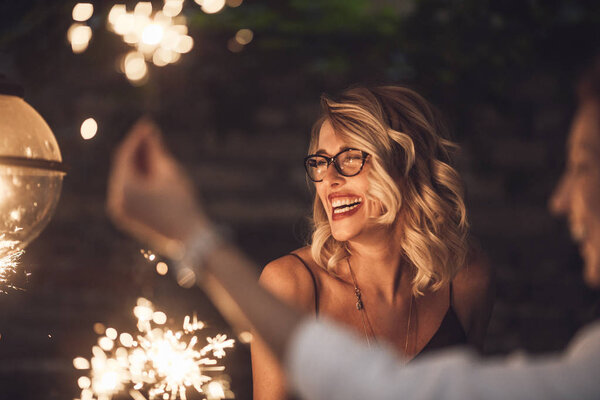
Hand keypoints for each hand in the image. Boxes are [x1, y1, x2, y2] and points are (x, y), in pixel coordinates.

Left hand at [107, 117, 206, 255]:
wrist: (190, 239)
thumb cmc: (183, 204)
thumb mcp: (170, 172)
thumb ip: (156, 149)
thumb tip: (149, 130)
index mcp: (125, 189)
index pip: (125, 155)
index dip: (137, 137)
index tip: (147, 122)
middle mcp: (116, 200)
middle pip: (122, 166)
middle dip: (136, 149)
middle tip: (150, 132)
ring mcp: (118, 210)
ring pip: (124, 178)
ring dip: (136, 162)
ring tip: (153, 147)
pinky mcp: (125, 216)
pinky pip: (126, 191)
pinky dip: (136, 178)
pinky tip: (150, 166)